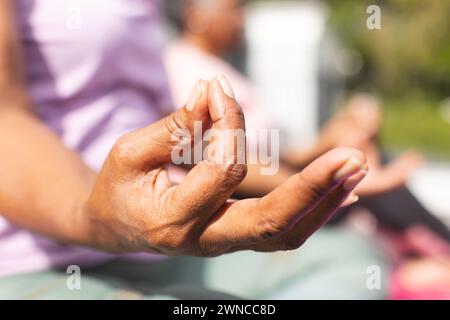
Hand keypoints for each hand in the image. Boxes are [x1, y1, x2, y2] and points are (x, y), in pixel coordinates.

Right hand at [84, 76, 368, 255]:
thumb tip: (216, 93)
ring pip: (287, 234)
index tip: (219, 92)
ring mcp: (225, 245)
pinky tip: (342, 189)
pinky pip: (284, 231)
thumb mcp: (132, 151)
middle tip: (353, 157)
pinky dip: (315, 209)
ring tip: (357, 168)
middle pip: (273, 223)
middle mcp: (204, 242)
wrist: (116, 226)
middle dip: (315, 188)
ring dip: (325, 202)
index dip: (229, 125)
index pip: (223, 170)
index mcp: (172, 221)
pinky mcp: (237, 238)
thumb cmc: (120, 187)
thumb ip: (177, 125)